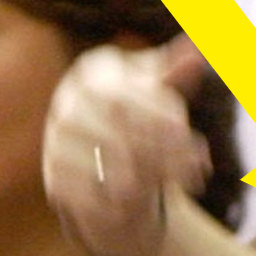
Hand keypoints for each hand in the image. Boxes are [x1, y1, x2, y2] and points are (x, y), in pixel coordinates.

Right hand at [45, 43, 208, 255]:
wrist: (93, 141)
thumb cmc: (132, 105)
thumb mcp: (154, 83)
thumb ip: (174, 69)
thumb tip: (197, 53)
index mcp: (88, 77)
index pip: (122, 99)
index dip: (157, 116)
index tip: (187, 130)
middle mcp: (66, 109)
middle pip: (117, 135)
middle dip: (163, 151)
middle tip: (200, 163)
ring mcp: (56, 147)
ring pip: (108, 168)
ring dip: (153, 178)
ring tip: (189, 180)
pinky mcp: (55, 182)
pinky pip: (91, 198)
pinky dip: (123, 203)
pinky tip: (151, 202)